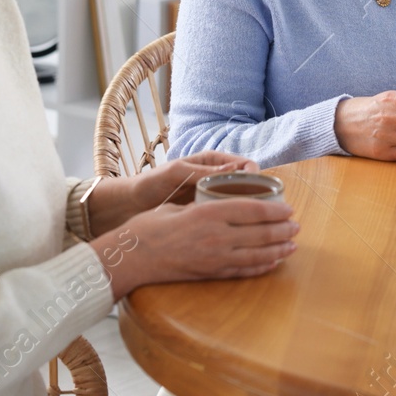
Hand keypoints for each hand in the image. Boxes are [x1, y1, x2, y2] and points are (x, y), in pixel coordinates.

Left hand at [87, 151, 259, 232]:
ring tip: (256, 225)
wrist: (131, 205)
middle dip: (259, 195)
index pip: (244, 165)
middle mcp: (217, 178)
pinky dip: (235, 223)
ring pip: (240, 202)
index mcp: (212, 162)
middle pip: (247, 184)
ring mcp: (213, 197)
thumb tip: (233, 168)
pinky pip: (227, 216)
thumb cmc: (150, 183)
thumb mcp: (175, 173)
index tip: (258, 188)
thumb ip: (201, 171)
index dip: (255, 175)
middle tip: (265, 211)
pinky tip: (239, 233)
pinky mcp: (207, 214)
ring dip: (250, 211)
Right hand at [95, 199, 297, 298]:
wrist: (131, 257)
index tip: (288, 208)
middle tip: (297, 227)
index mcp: (209, 212)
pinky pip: (242, 271)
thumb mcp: (180, 205)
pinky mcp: (209, 274)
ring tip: (292, 246)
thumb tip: (227, 204)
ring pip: (256, 254)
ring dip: (278, 250)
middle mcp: (216, 236)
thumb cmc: (150, 226)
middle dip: (282, 230)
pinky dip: (261, 267)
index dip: (275, 210)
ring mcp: (214, 258)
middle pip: (260, 233)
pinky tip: (272, 263)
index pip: (253, 209)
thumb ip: (206, 205)